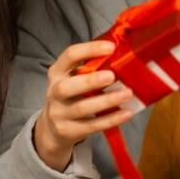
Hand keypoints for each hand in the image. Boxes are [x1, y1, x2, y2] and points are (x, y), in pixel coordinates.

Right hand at [34, 40, 136, 170]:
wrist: (52, 128)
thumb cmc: (71, 96)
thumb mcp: (72, 78)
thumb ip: (90, 68)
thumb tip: (123, 56)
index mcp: (57, 72)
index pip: (69, 56)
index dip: (89, 49)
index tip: (111, 47)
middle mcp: (54, 92)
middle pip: (67, 87)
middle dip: (90, 81)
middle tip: (112, 76)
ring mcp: (59, 114)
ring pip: (82, 108)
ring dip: (107, 101)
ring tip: (127, 94)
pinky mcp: (68, 131)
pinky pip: (91, 126)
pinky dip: (111, 119)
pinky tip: (126, 113)